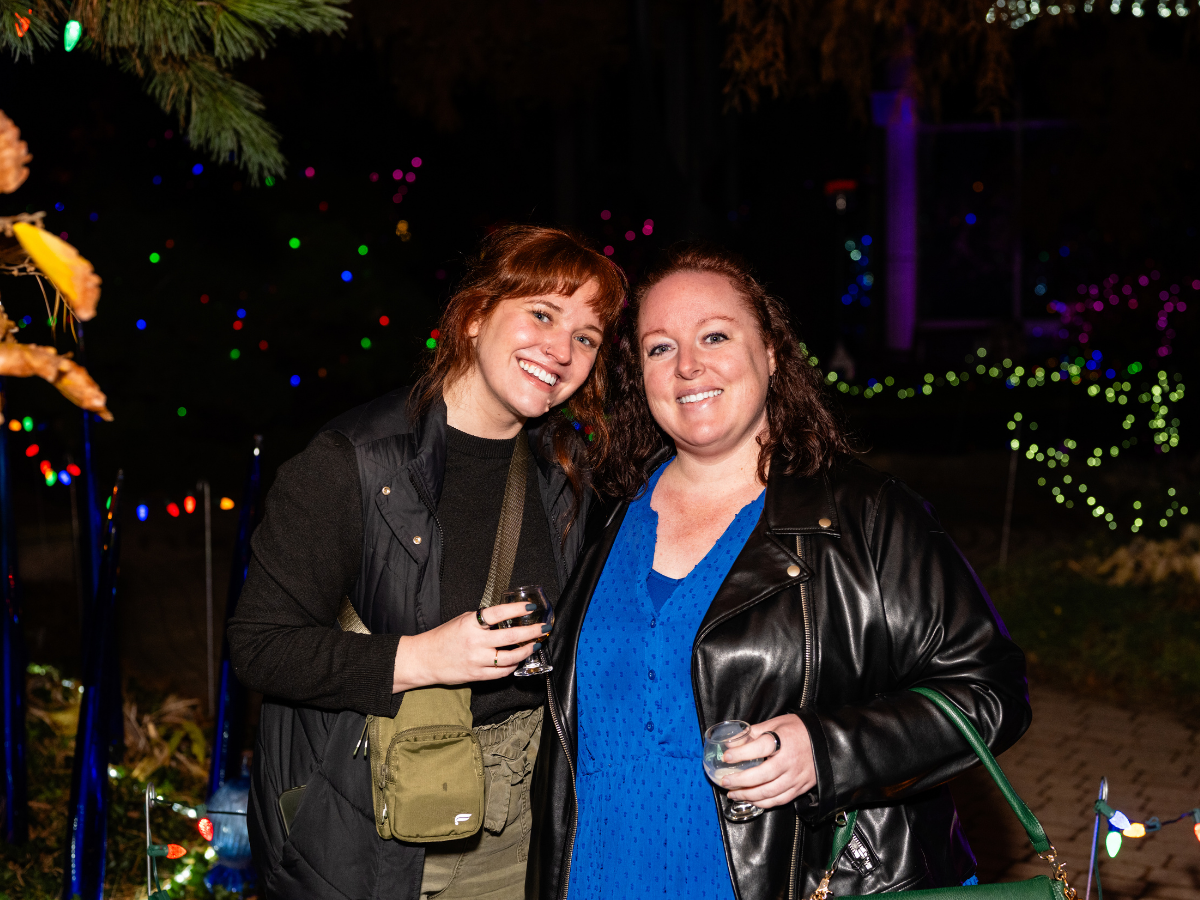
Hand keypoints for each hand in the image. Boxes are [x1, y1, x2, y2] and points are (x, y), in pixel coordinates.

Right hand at [392, 602, 548, 691]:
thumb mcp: (462, 620)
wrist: (425, 659)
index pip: (498, 613)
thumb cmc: (443, 637)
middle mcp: (475, 642)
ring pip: (510, 658)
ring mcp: (476, 660)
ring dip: (526, 651)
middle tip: (544, 628)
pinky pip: (501, 672)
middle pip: (510, 637)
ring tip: (535, 645)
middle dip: (531, 632)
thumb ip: (482, 619)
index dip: (517, 610)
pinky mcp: (477, 675)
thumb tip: (506, 616)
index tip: (530, 608)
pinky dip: (513, 666)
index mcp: (470, 624)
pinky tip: (518, 660)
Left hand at [719, 714, 815, 808]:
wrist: (826, 741)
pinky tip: (752, 800)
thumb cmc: (800, 729)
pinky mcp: (800, 788)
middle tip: (725, 781)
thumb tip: (733, 742)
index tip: (726, 757)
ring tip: (733, 794)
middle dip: (740, 781)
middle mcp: (789, 761)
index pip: (759, 748)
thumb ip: (755, 732)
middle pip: (761, 775)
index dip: (741, 754)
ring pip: (769, 792)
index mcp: (783, 740)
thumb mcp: (777, 722)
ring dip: (748, 795)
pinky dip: (764, 803)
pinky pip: (780, 800)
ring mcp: (796, 777)